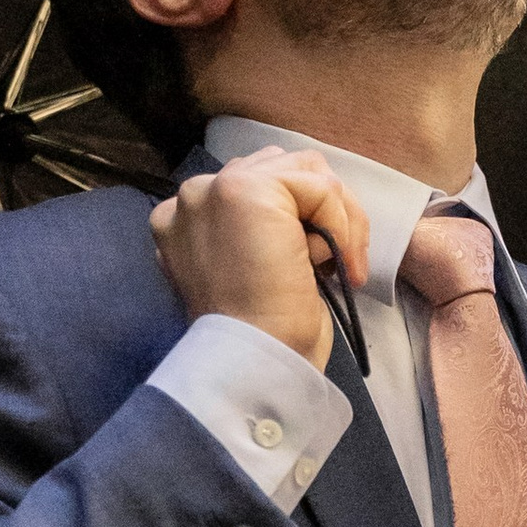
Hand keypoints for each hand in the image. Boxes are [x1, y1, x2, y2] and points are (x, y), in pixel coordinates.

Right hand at [149, 151, 369, 370]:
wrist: (252, 356)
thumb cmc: (259, 331)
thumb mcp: (251, 271)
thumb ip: (256, 232)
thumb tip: (305, 217)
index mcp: (184, 218)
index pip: (256, 184)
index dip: (298, 218)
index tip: (310, 268)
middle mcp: (193, 196)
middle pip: (284, 170)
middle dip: (323, 211)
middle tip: (336, 264)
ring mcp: (216, 188)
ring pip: (308, 172)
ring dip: (336, 218)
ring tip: (333, 265)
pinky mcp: (248, 189)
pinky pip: (322, 187)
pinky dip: (343, 224)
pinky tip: (334, 266)